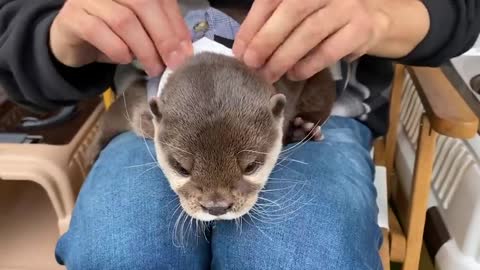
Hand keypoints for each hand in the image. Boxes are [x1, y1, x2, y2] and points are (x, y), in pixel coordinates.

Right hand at [49, 0, 191, 76]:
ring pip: (124, 20)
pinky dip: (117, 49)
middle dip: (163, 37)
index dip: (176, 24)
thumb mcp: (142, 32)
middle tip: (173, 63)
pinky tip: (125, 60)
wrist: (74, 42)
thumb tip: (184, 50)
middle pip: (143, 4)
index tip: (186, 51)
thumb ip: (163, 32)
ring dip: (144, 49)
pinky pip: (98, 31)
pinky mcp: (72, 16)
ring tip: (153, 67)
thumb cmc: (113, 35)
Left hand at [233, 0, 388, 82]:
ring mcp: (346, 7)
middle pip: (292, 12)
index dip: (252, 25)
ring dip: (285, 57)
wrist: (367, 19)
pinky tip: (294, 74)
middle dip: (266, 41)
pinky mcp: (360, 30)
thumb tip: (244, 49)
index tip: (239, 50)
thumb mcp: (294, 11)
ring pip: (310, 32)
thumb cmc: (320, 15)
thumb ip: (271, 22)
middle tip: (252, 64)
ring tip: (269, 74)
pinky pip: (329, 50)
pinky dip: (308, 65)